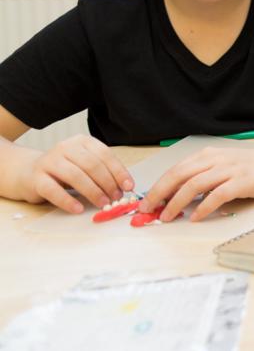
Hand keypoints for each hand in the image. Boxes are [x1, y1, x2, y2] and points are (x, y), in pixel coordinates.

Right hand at [15, 135, 132, 212]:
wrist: (27, 172)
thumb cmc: (63, 170)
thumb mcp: (84, 165)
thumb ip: (102, 171)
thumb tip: (125, 187)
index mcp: (82, 142)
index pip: (105, 155)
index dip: (119, 172)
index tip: (128, 187)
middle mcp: (65, 148)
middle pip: (92, 165)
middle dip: (108, 183)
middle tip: (116, 198)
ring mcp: (49, 161)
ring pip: (75, 176)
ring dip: (92, 192)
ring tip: (102, 204)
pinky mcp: (36, 178)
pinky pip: (53, 190)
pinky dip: (68, 201)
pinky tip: (78, 209)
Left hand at [139, 145, 253, 222]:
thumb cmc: (250, 168)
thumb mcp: (221, 167)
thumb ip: (201, 177)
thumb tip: (174, 197)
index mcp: (207, 155)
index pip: (175, 170)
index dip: (157, 187)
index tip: (145, 203)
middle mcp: (215, 159)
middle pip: (179, 175)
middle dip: (159, 194)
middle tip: (147, 211)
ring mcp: (229, 169)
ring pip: (195, 184)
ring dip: (177, 202)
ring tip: (167, 217)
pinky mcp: (243, 181)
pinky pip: (218, 195)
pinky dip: (204, 207)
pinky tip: (196, 217)